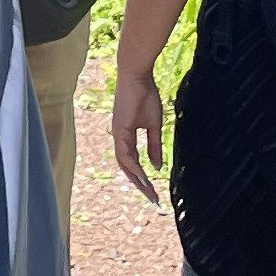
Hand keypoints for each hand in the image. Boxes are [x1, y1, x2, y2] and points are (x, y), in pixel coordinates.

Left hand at [112, 61, 166, 203]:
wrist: (138, 77)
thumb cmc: (146, 96)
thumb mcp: (154, 125)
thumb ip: (154, 146)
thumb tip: (156, 166)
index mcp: (126, 136)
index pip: (133, 162)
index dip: (142, 177)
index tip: (154, 191)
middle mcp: (119, 138)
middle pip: (127, 167)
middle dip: (140, 184)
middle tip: (153, 199)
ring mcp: (118, 134)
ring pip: (124, 163)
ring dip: (137, 179)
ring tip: (149, 192)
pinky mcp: (120, 129)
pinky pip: (125, 153)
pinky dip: (133, 166)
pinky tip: (143, 176)